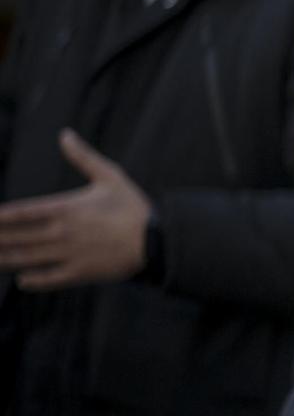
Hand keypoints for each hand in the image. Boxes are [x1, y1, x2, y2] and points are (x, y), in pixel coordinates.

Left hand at [0, 130, 152, 290]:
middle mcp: (62, 233)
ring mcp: (68, 255)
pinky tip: (22, 279)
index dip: (0, 216)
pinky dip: (32, 281)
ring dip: (5, 259)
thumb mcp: (110, 176)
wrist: (156, 241)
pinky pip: (48, 279)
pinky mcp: (79, 273)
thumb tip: (65, 135)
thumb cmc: (133, 206)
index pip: (23, 212)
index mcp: (66, 209)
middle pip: (17, 237)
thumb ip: (83, 157)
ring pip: (26, 259)